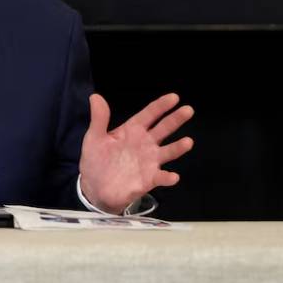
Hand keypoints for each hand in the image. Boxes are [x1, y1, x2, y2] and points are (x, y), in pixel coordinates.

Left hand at [79, 93, 193, 213]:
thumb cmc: (97, 159)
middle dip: (175, 119)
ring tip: (188, 142)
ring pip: (167, 151)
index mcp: (132, 130)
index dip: (161, 106)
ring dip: (178, 147)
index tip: (174, 97)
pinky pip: (161, 177)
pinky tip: (172, 176)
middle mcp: (145, 143)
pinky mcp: (148, 179)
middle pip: (163, 129)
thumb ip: (99, 118)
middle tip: (188, 110)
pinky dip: (167, 177)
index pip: (149, 114)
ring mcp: (149, 161)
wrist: (94, 187)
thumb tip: (95, 96)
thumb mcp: (94, 138)